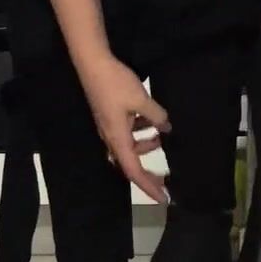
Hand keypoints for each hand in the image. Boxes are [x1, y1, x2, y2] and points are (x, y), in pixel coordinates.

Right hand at [79, 53, 170, 204]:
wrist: (92, 63)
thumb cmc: (115, 84)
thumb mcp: (141, 100)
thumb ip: (157, 116)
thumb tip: (166, 126)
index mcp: (117, 139)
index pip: (134, 171)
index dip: (149, 186)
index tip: (164, 198)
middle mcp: (111, 138)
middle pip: (131, 163)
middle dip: (149, 173)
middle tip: (167, 179)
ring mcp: (110, 127)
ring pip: (130, 146)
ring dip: (147, 146)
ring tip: (164, 137)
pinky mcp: (110, 116)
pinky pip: (128, 132)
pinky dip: (141, 130)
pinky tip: (153, 120)